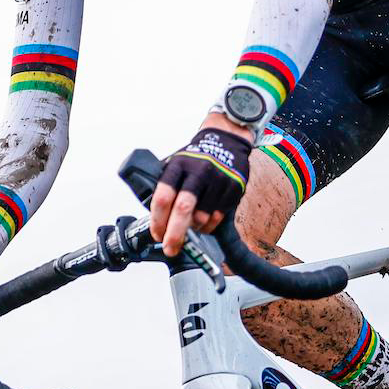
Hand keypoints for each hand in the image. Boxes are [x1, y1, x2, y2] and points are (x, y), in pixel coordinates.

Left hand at [150, 122, 252, 256]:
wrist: (227, 140)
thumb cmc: (196, 158)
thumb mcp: (176, 163)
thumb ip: (166, 187)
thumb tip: (155, 220)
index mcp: (178, 165)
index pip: (163, 197)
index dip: (158, 220)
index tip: (157, 234)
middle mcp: (198, 171)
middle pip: (183, 209)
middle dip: (174, 234)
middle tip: (170, 248)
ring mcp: (218, 179)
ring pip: (202, 217)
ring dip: (193, 229)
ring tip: (190, 226)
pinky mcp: (234, 188)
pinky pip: (217, 217)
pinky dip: (208, 226)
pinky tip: (204, 221)